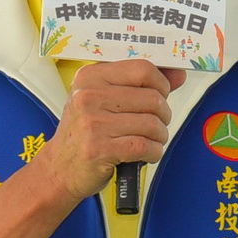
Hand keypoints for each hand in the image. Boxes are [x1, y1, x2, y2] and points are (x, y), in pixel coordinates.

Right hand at [33, 58, 185, 204]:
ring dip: (159, 136)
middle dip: (162, 115)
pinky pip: (145, 146)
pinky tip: (145, 153)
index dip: (161, 84)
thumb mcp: (104, 100)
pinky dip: (153, 152)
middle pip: (152, 98)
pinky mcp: (100, 148)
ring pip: (152, 123)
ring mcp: (93, 123)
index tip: (161, 94)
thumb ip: (140, 84)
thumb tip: (178, 75)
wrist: (59, 168)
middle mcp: (89, 96)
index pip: (142, 69)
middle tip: (154, 124)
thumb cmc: (84, 132)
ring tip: (148, 140)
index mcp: (90, 77)